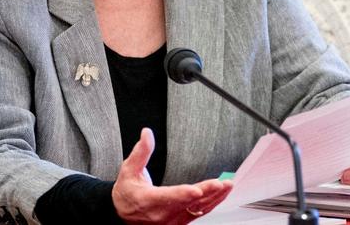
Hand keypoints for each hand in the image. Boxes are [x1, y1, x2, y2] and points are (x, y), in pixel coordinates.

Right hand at [112, 128, 232, 223]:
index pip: (169, 197)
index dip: (184, 194)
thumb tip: (147, 133)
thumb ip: (140, 152)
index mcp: (149, 200)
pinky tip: (221, 195)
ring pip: (197, 210)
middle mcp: (162, 214)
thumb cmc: (127, 192)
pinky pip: (199, 214)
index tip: (197, 190)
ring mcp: (172, 220)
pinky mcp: (180, 221)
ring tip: (227, 186)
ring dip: (214, 198)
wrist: (122, 215)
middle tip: (221, 183)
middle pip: (188, 204)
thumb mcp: (128, 170)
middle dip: (207, 193)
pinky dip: (211, 204)